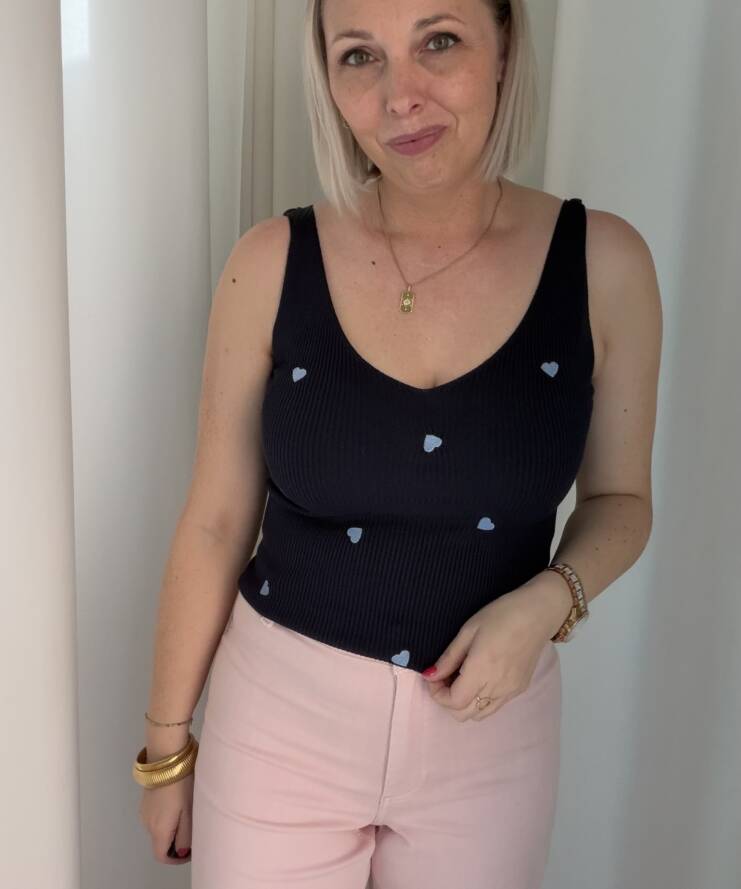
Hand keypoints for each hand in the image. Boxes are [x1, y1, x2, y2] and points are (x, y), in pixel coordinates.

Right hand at [138, 772, 193, 864]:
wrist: (166, 757)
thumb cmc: (181, 784)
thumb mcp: (189, 811)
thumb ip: (185, 835)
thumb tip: (182, 852)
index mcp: (158, 829)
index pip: (161, 856)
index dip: (176, 860)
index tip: (191, 851)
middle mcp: (147, 823)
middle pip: (160, 842)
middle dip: (176, 842)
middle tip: (194, 831)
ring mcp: (144, 810)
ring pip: (158, 828)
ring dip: (172, 828)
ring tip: (189, 814)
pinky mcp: (146, 799)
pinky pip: (156, 816)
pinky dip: (167, 817)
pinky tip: (179, 803)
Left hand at [420, 577, 569, 721]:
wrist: (538, 613)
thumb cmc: (501, 615)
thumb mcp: (468, 630)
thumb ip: (449, 657)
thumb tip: (430, 676)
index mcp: (482, 670)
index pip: (454, 702)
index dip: (437, 694)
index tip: (434, 676)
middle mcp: (497, 687)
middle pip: (464, 714)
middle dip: (447, 700)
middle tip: (445, 677)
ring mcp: (510, 691)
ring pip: (479, 715)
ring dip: (464, 703)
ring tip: (462, 678)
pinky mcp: (520, 689)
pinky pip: (494, 706)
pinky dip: (480, 700)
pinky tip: (480, 678)